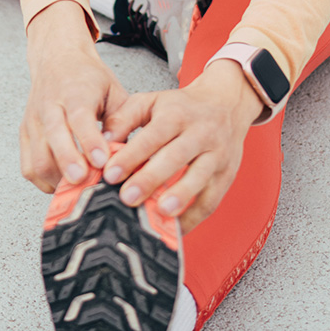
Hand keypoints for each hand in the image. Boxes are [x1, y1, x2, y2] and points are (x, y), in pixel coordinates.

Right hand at [19, 0, 126, 193]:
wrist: (58, 59)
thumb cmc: (87, 77)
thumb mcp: (113, 90)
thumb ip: (120, 120)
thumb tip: (124, 152)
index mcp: (75, 91)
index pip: (79, 118)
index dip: (89, 142)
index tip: (101, 161)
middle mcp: (50, 105)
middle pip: (53, 138)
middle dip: (68, 164)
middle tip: (84, 182)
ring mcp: (34, 121)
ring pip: (37, 157)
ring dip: (57, 178)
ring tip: (78, 188)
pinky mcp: (25, 134)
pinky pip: (28, 165)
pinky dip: (43, 181)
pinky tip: (61, 184)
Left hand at [101, 60, 263, 232]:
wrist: (226, 103)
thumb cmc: (181, 108)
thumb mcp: (151, 101)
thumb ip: (124, 118)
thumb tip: (103, 142)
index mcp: (177, 114)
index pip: (153, 135)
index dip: (132, 155)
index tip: (110, 175)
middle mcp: (200, 133)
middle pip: (176, 157)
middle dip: (151, 179)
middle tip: (127, 198)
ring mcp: (217, 155)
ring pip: (199, 178)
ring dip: (180, 197)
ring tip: (159, 213)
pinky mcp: (226, 175)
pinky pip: (211, 200)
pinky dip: (194, 217)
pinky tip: (175, 228)